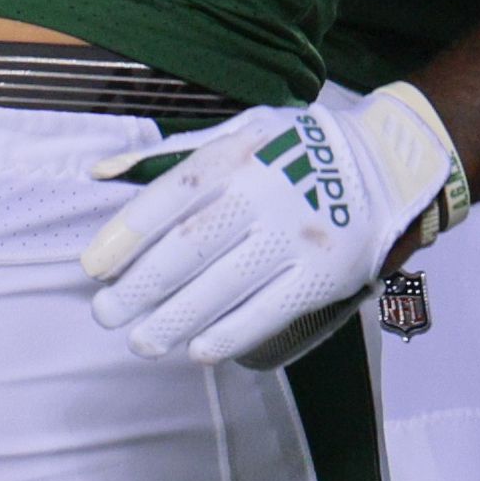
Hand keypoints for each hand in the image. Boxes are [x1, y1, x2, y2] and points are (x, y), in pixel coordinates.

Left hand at [82, 81, 466, 366]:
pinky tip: (198, 350)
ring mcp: (297, 236)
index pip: (170, 197)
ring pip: (224, 287)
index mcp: (237, 155)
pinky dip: (230, 334)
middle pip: (189, 248)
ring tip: (142, 342)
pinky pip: (269, 311)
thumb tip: (99, 174)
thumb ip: (169, 155)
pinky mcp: (324, 273)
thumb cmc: (295, 149)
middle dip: (140, 287)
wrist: (387, 164)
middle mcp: (264, 194)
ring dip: (175, 319)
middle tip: (106, 314)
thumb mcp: (238, 130)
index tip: (92, 268)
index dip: (126, 236)